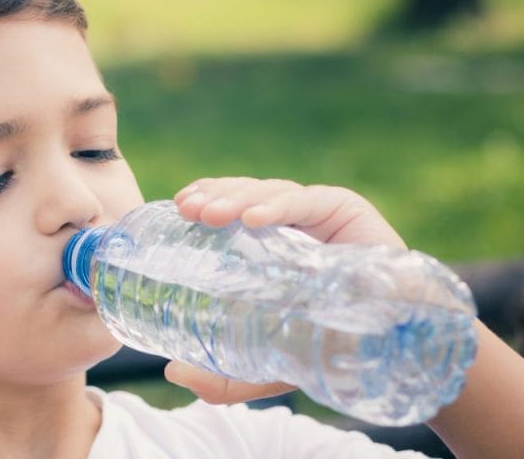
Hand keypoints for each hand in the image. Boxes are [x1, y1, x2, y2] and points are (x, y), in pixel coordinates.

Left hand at [163, 177, 405, 403]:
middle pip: (245, 194)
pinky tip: (253, 219)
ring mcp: (319, 214)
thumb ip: (222, 377)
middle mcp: (291, 223)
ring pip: (270, 193)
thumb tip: (173, 374)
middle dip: (214, 197)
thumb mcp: (266, 365)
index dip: (206, 200)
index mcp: (269, 243)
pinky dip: (278, 208)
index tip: (178, 207)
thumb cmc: (327, 348)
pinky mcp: (347, 211)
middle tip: (187, 210)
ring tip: (209, 215)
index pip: (231, 209)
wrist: (397, 351)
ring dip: (236, 199)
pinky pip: (307, 203)